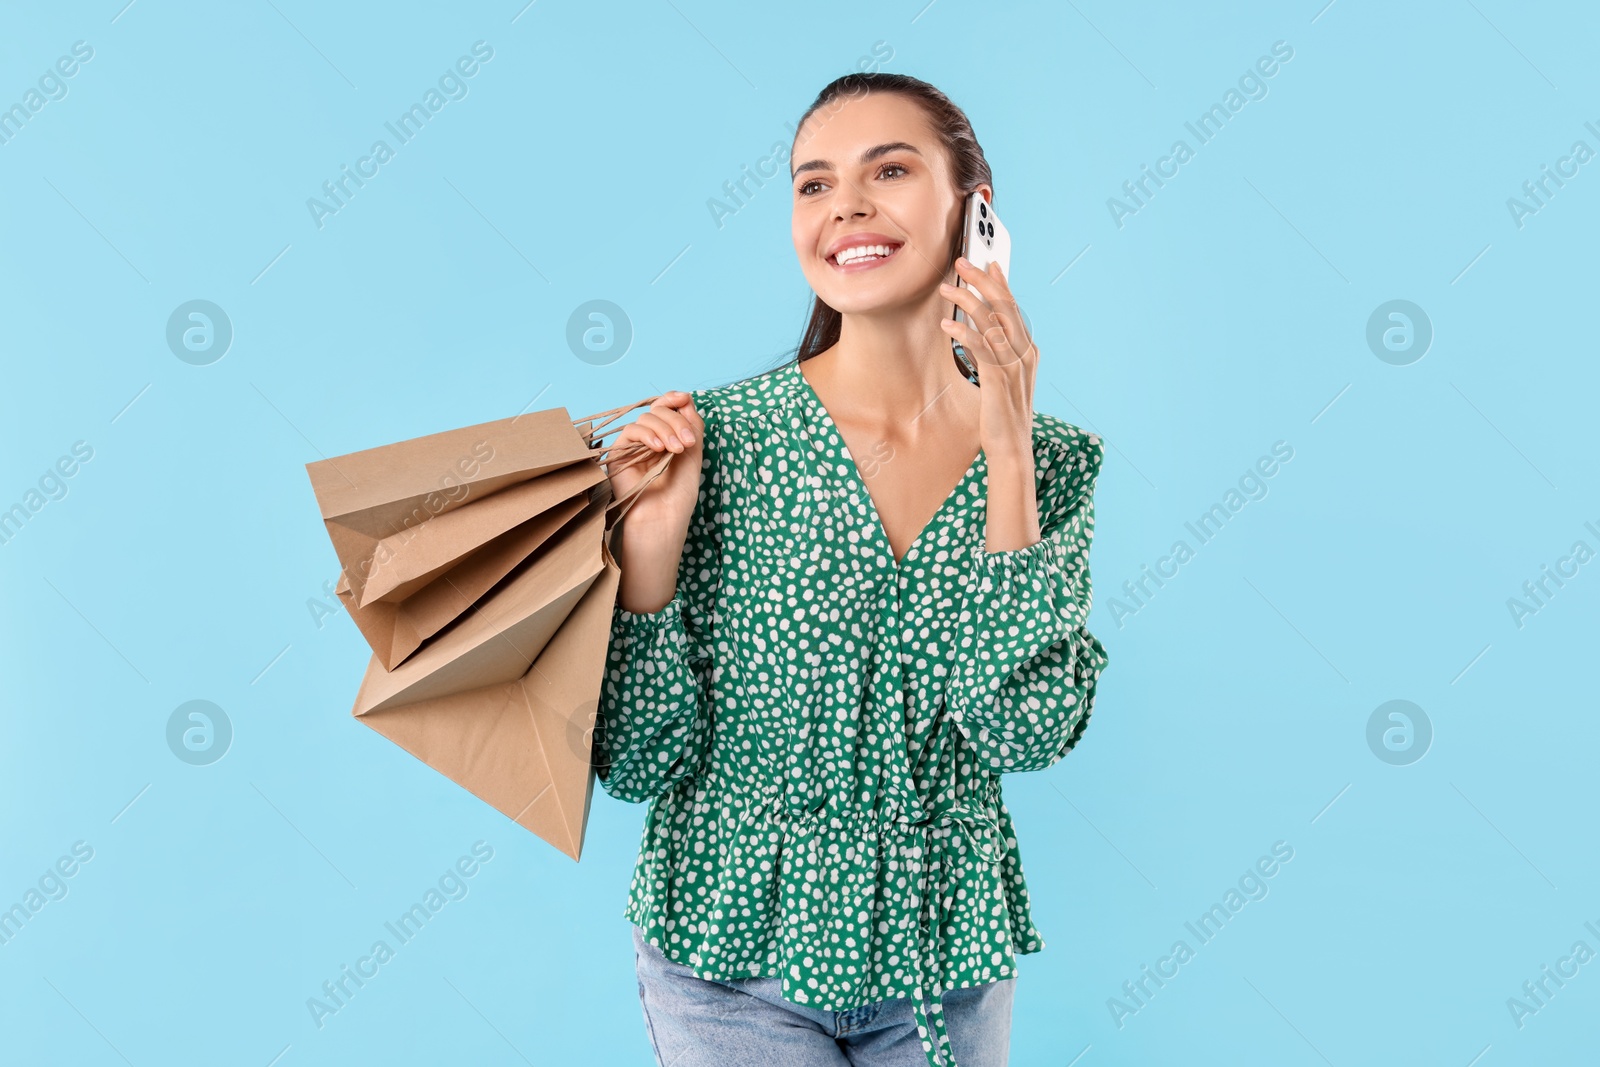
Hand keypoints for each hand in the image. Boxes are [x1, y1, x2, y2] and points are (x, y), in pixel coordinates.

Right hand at [605, 391, 703, 529]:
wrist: (664, 517)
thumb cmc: (679, 492)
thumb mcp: (694, 452)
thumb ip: (692, 423)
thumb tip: (685, 397)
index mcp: (668, 437)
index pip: (668, 407)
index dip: (674, 399)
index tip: (685, 400)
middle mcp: (651, 439)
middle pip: (659, 410)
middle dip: (676, 421)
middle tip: (687, 443)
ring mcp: (635, 446)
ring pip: (647, 418)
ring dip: (665, 429)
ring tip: (676, 450)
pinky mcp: (620, 453)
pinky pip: (631, 431)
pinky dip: (648, 435)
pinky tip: (659, 449)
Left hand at [938, 257, 1037, 455]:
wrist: (1011, 448)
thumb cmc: (1002, 414)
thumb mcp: (1002, 377)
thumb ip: (996, 352)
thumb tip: (983, 329)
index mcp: (1027, 350)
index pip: (1014, 307)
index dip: (1000, 283)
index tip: (988, 262)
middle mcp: (1024, 353)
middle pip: (1004, 305)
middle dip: (982, 280)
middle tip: (961, 262)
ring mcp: (1013, 365)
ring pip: (992, 321)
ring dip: (967, 300)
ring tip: (946, 288)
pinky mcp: (999, 379)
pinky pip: (982, 347)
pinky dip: (964, 332)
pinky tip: (948, 325)